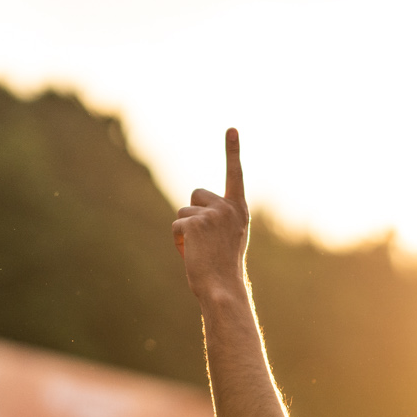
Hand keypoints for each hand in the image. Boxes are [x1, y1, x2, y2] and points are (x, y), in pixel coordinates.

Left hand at [174, 128, 251, 305]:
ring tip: (201, 251)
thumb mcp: (226, 239)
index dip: (232, 151)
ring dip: (186, 231)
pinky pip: (176, 226)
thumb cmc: (224, 269)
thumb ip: (215, 220)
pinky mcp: (194, 223)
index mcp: (239, 211)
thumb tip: (189, 222)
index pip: (235, 175)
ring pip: (184, 211)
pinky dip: (179, 242)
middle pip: (197, 194)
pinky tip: (192, 254)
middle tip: (206, 241)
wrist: (223, 288)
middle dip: (194, 213)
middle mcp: (228, 208)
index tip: (231, 128)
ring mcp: (212, 214)